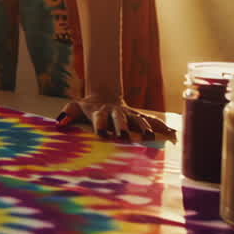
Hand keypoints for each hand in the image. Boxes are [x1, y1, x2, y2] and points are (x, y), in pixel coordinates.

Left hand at [56, 96, 174, 141]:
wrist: (104, 96)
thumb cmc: (88, 107)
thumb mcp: (74, 107)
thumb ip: (67, 114)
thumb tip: (59, 125)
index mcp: (100, 111)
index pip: (99, 118)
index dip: (100, 125)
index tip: (102, 134)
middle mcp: (117, 111)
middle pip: (120, 118)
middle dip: (122, 127)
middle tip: (124, 137)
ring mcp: (130, 114)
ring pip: (139, 119)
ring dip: (144, 128)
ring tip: (151, 138)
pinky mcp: (139, 116)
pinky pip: (153, 121)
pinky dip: (163, 127)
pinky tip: (174, 135)